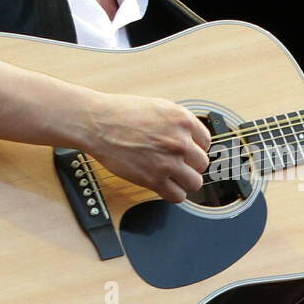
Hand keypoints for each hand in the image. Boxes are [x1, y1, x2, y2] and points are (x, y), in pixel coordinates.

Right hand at [87, 92, 210, 201]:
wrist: (97, 123)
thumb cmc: (121, 113)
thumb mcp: (159, 108)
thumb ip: (178, 124)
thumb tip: (191, 139)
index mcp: (183, 120)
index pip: (206, 142)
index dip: (195, 148)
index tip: (186, 152)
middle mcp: (180, 141)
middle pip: (202, 164)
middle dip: (190, 165)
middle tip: (176, 164)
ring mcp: (168, 162)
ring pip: (195, 182)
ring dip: (184, 181)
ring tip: (171, 177)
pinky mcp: (154, 179)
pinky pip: (177, 196)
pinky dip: (172, 193)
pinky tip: (164, 186)